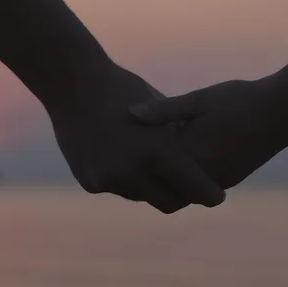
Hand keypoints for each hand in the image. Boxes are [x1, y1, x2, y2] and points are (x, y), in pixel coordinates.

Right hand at [46, 63, 225, 212]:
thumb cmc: (122, 89)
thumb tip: (203, 166)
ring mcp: (108, 179)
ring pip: (140, 196)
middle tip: (184, 185)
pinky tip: (118, 155)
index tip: (217, 196)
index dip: (210, 194)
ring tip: (147, 163)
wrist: (71, 83)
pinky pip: (116, 189)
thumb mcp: (160, 111)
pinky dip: (122, 178)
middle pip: (169, 202)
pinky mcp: (90, 182)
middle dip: (178, 195)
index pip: (197, 190)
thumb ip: (178, 141)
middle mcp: (133, 170)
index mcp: (158, 150)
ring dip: (148, 185)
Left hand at [131, 76, 287, 189]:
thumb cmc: (239, 100)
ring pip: (181, 190)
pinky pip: (198, 185)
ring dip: (167, 177)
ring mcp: (217, 180)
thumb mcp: (198, 100)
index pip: (150, 167)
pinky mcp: (229, 179)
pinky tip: (179, 158)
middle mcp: (202, 174)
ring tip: (150, 160)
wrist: (285, 111)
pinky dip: (186, 177)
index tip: (117, 148)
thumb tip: (130, 113)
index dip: (132, 159)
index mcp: (189, 154)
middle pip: (162, 184)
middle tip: (126, 160)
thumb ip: (164, 110)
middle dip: (146, 175)